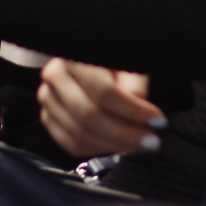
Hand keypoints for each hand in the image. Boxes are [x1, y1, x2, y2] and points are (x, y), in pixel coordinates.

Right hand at [37, 60, 162, 159]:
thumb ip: (134, 83)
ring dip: (113, 145)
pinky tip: (118, 147)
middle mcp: (55, 76)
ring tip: (138, 145)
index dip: (133, 110)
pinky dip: (98, 150)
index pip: (104, 91)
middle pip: (89, 116)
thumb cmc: (111, 58)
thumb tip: (140, 106)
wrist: (89, 61)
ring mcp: (48, 99)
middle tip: (150, 141)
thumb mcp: (127, 60)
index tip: (157, 121)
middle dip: (124, 134)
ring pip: (80, 134)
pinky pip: (72, 144)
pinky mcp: (48, 118)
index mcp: (74, 56)